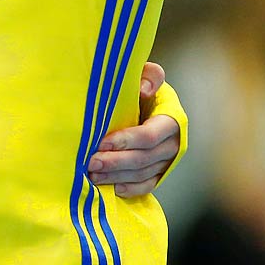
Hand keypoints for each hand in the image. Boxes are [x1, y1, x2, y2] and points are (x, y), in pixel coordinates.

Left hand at [86, 60, 176, 197]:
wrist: (149, 103)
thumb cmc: (142, 87)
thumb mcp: (147, 75)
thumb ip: (149, 75)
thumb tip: (144, 89)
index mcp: (171, 119)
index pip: (149, 136)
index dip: (126, 141)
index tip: (101, 143)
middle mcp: (173, 143)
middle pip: (144, 158)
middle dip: (116, 162)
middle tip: (91, 162)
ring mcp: (168, 161)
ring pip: (142, 174)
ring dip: (116, 176)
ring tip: (92, 175)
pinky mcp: (161, 173)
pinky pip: (147, 186)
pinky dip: (129, 189)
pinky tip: (111, 188)